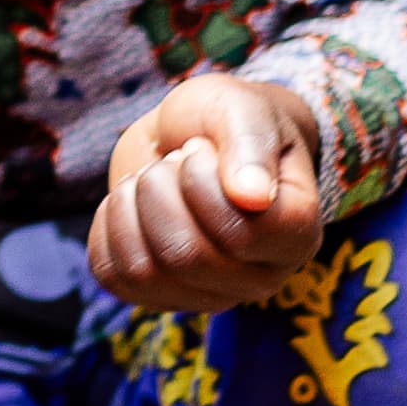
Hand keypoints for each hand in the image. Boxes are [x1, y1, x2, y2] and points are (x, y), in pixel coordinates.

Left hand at [89, 69, 323, 309]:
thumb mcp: (241, 109)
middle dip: (160, 189)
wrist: (188, 135)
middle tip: (172, 160)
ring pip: (144, 271)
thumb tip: (252, 196)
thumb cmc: (225, 121)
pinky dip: (108, 226)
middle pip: (186, 257)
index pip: (241, 234)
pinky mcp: (159, 297)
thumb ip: (250, 145)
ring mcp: (210, 296)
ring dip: (132, 206)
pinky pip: (112, 275)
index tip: (200, 148)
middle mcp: (261, 278)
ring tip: (152, 178)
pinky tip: (130, 203)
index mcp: (297, 234)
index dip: (201, 183)